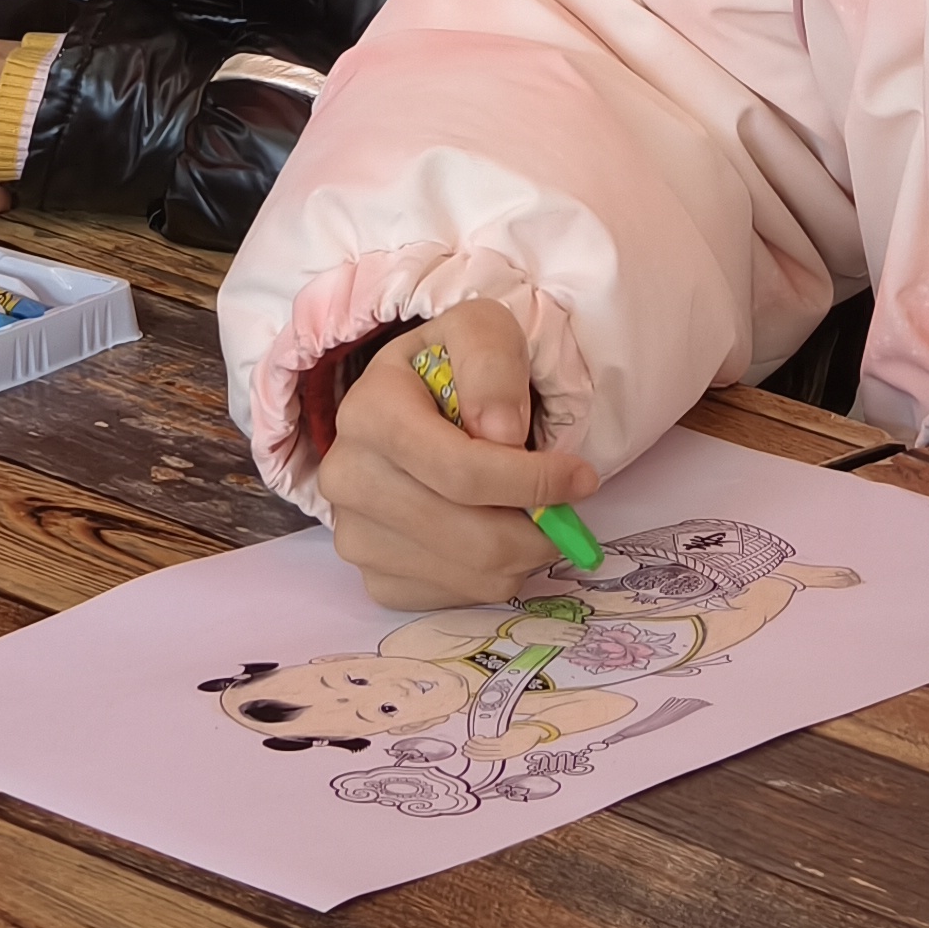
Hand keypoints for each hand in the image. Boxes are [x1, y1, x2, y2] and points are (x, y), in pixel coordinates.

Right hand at [314, 299, 601, 610]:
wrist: (416, 404)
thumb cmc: (455, 367)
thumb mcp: (481, 330)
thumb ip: (493, 364)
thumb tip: (503, 434)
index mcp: (368, 412)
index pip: (461, 471)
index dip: (533, 481)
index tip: (581, 476)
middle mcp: (347, 480)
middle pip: (472, 536)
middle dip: (538, 527)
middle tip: (565, 509)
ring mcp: (356, 536)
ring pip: (473, 574)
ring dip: (523, 551)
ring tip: (526, 512)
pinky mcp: (375, 580)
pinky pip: (458, 597)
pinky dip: (493, 572)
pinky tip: (489, 530)